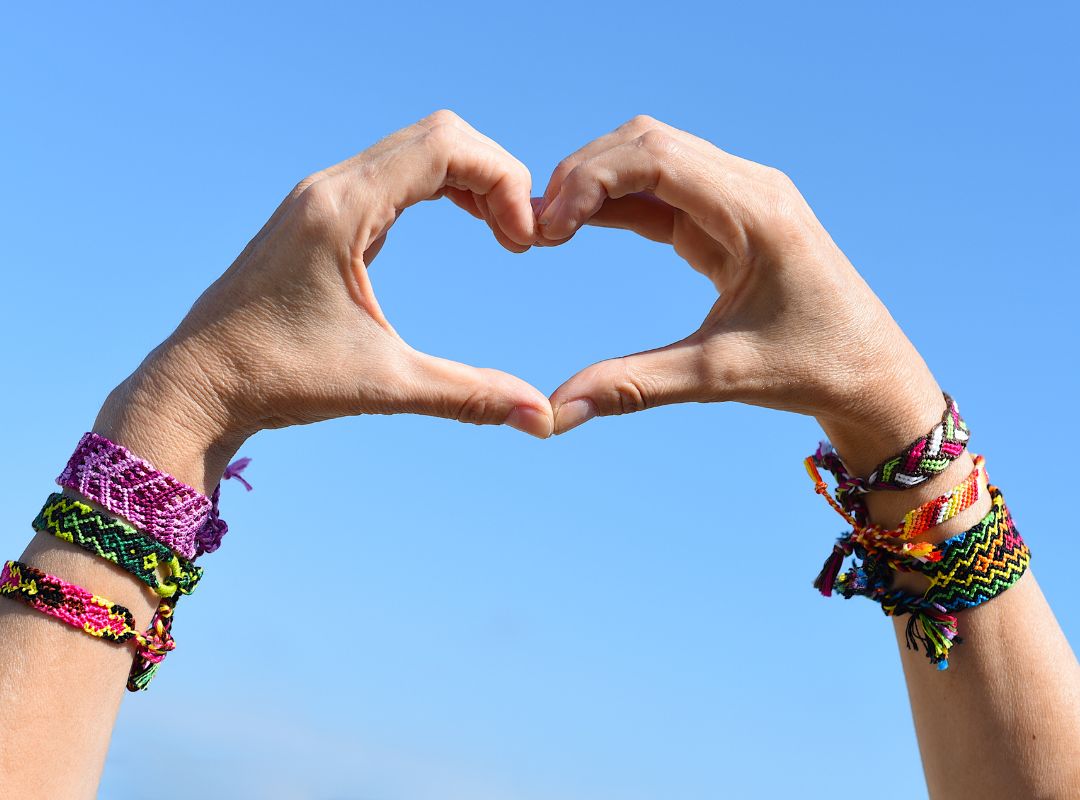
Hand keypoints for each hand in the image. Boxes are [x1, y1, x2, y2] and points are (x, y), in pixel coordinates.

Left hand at [98, 111, 554, 489]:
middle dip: (493, 174)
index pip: (445, 146)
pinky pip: (392, 173)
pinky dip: (438, 187)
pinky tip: (462, 222)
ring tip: (502, 231)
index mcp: (342, 208)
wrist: (199, 385)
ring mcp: (321, 196)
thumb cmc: (279, 378)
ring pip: (414, 149)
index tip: (523, 241)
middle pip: (437, 135)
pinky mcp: (318, 215)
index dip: (502, 180)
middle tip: (521, 236)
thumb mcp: (383, 384)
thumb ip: (467, 394)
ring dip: (468, 179)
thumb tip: (539, 417)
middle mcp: (329, 187)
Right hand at [535, 115, 942, 468]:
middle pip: (648, 142)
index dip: (589, 180)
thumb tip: (558, 412)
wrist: (872, 375)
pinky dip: (619, 202)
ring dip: (598, 183)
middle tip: (537, 227)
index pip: (656, 157)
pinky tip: (581, 226)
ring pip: (653, 158)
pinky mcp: (732, 218)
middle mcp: (750, 187)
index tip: (546, 228)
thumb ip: (634, 385)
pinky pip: (665, 191)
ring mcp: (742, 197)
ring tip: (550, 228)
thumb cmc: (812, 369)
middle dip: (584, 174)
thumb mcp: (719, 376)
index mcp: (757, 211)